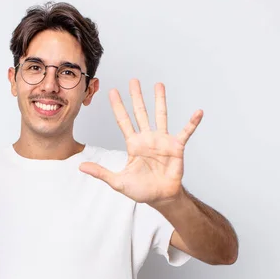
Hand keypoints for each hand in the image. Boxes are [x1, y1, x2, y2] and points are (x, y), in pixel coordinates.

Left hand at [79, 79, 202, 205]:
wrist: (160, 198)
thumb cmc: (141, 190)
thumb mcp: (117, 181)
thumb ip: (101, 172)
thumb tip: (81, 166)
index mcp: (133, 144)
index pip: (123, 121)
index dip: (118, 106)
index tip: (112, 91)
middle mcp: (147, 138)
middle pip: (140, 112)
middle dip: (136, 97)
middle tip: (133, 80)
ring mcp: (162, 141)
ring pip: (161, 116)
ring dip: (160, 100)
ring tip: (159, 85)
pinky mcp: (176, 147)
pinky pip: (186, 132)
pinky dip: (192, 123)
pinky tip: (198, 112)